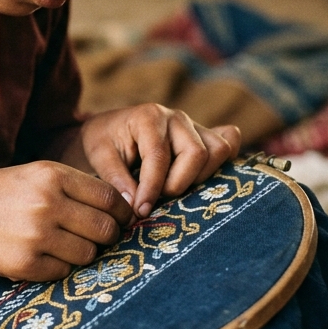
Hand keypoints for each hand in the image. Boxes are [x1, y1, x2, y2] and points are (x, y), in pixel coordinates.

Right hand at [0, 161, 133, 281]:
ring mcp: (37, 235)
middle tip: (96, 238)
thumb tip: (116, 207)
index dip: (121, 213)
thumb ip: (70, 186)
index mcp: (51, 175)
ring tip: (61, 246)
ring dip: (82, 254)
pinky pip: (64, 271)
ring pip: (88, 254)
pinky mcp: (26, 263)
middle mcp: (47, 203)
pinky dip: (58, 268)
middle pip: (105, 229)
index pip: (108, 197)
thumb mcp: (31, 175)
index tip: (121, 220)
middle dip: (107, 237)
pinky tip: (41, 256)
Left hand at [79, 105, 240, 218]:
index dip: (152, 188)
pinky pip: (228, 144)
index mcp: (148, 117)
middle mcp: (176, 117)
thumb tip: (136, 207)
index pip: (159, 157)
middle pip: (196, 153)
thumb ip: (116, 180)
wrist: (109, 128)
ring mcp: (194, 125)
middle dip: (177, 184)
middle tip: (156, 199)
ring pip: (217, 151)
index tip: (141, 211)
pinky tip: (204, 177)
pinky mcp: (204, 135)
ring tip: (173, 189)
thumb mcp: (99, 156)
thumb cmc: (103, 141)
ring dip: (200, 177)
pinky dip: (222, 162)